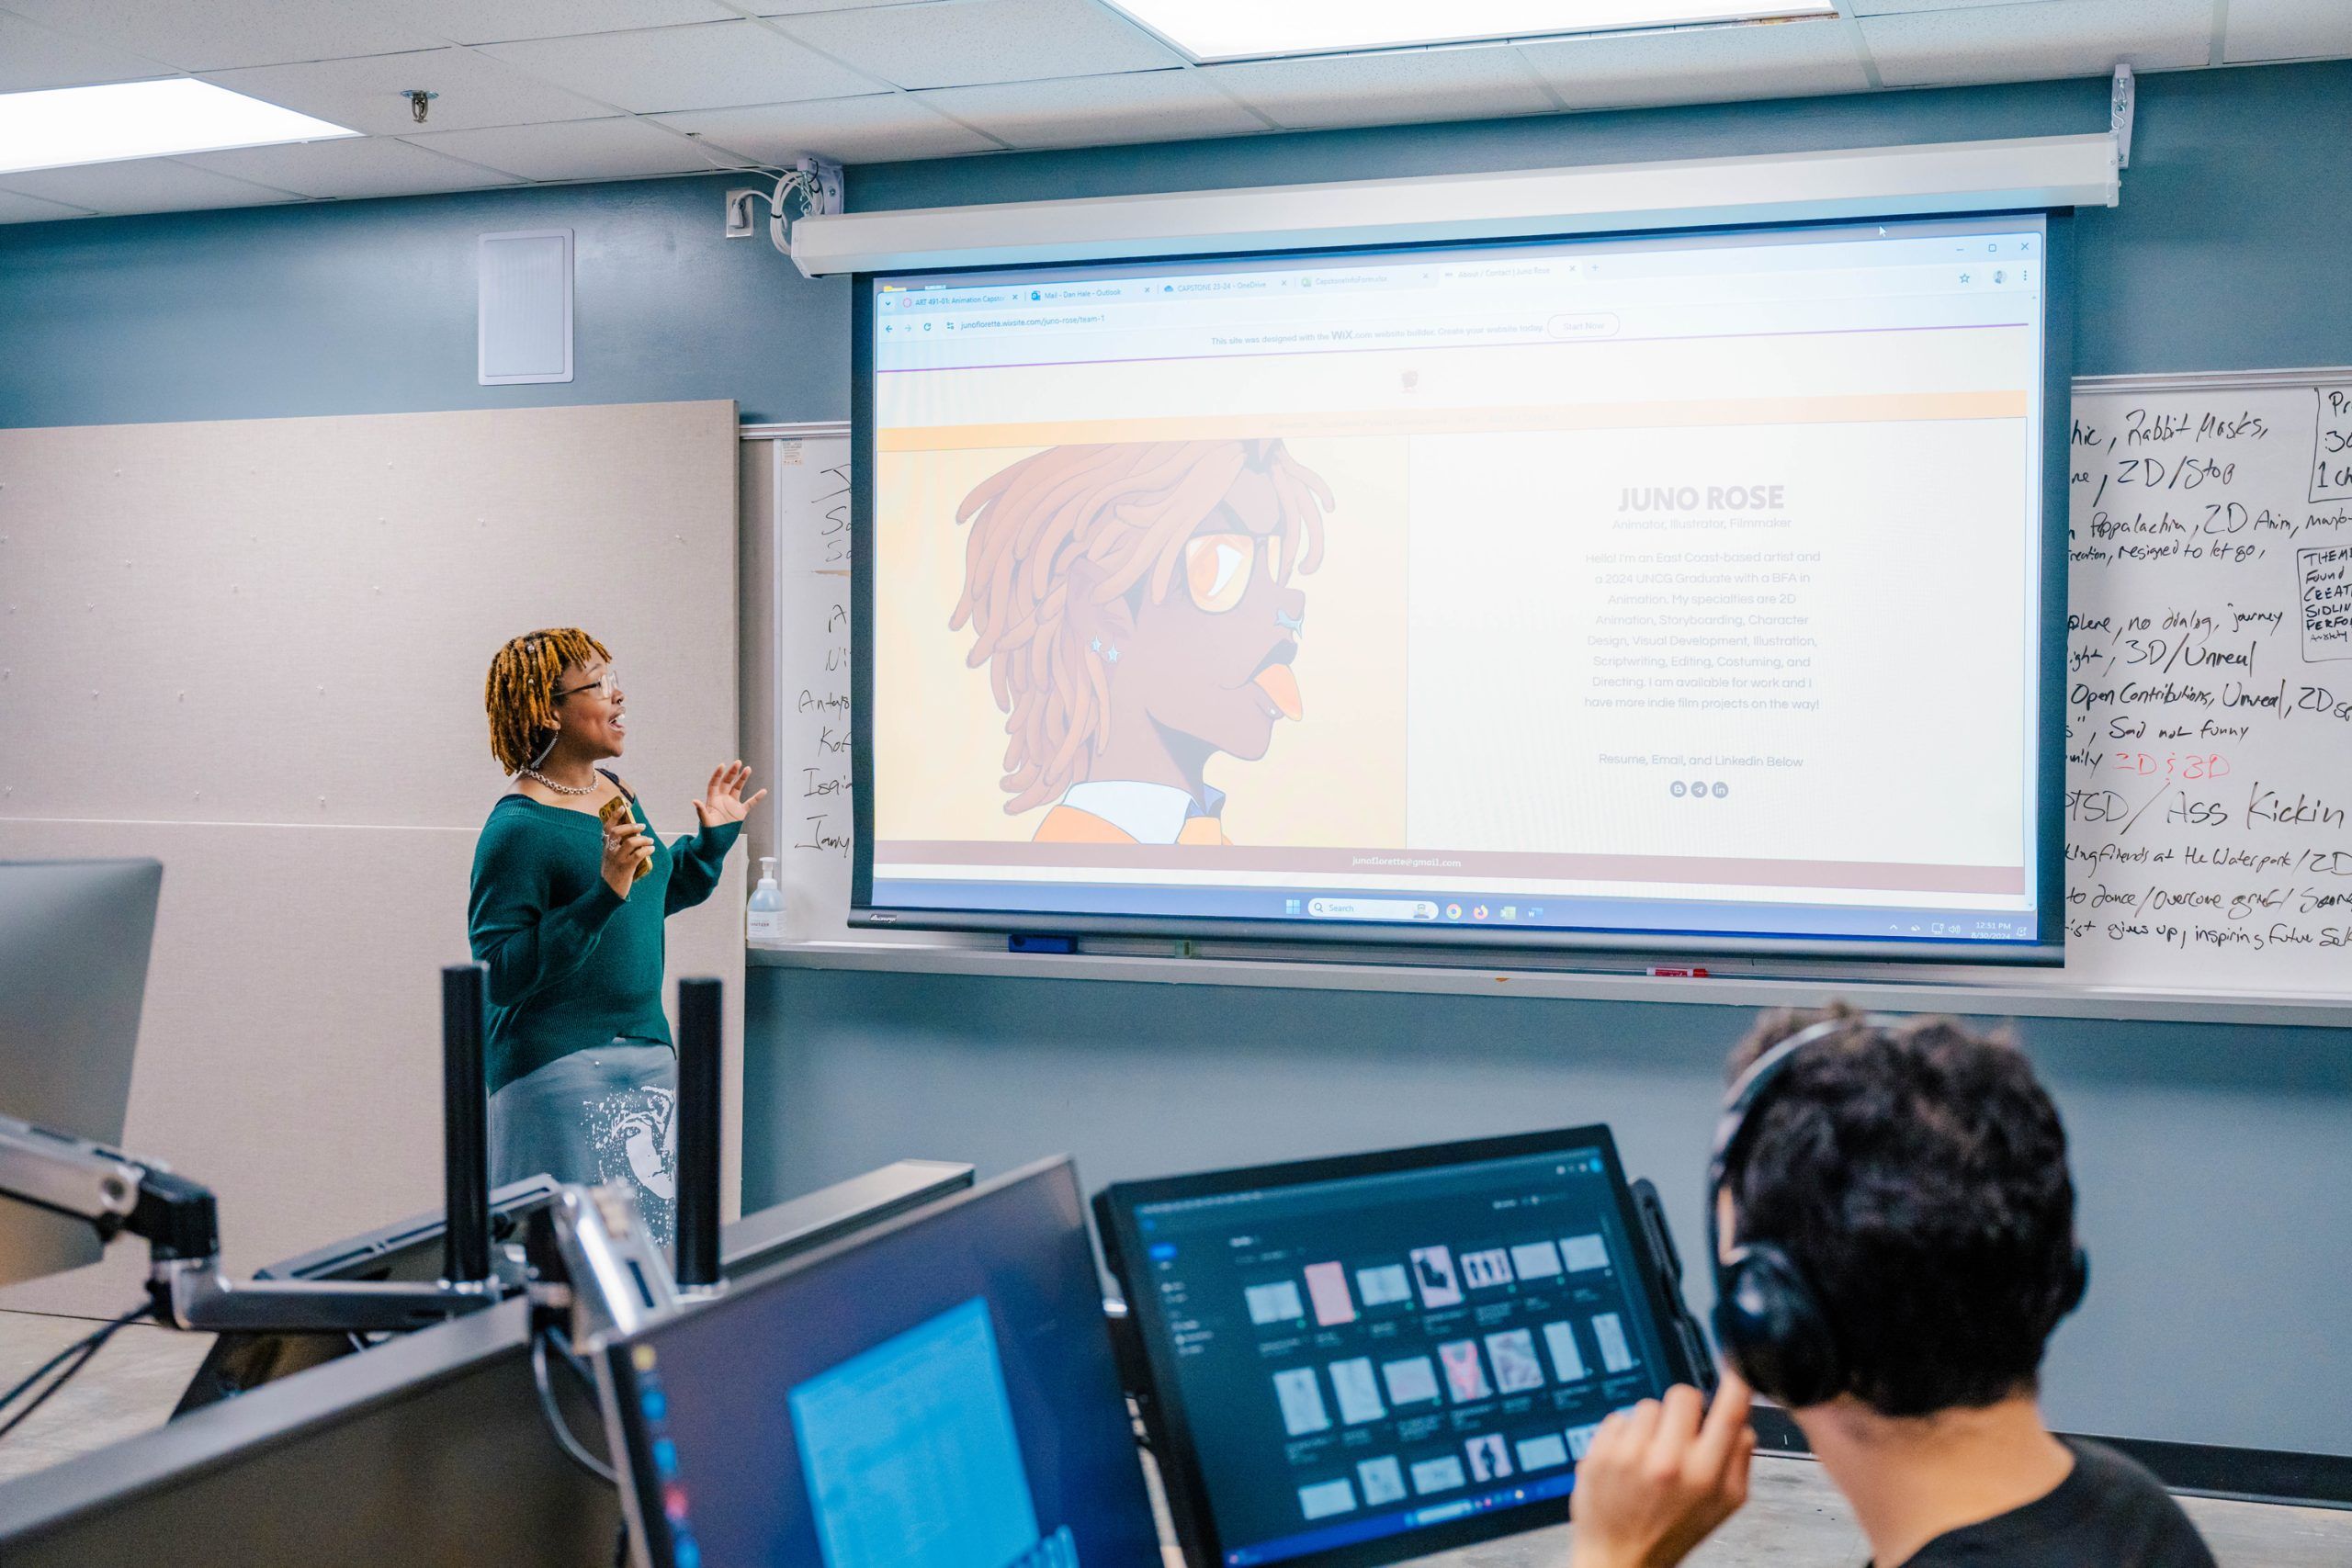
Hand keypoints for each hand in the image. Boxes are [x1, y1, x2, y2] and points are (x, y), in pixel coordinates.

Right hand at [601, 817, 653, 897]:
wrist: (607, 893)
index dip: (614, 816)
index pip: (607, 828)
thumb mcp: (610, 858)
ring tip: (649, 841)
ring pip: (630, 842)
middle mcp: (609, 852)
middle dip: (632, 826)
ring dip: (643, 839)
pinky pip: (638, 855)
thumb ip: (617, 847)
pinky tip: (651, 850)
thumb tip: (633, 836)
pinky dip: (647, 850)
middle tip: (642, 826)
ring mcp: (617, 860)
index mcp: (605, 848)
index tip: (622, 808)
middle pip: (618, 832)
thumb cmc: (612, 874)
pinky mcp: (625, 868)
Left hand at [692, 761, 767, 830]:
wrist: (716, 843)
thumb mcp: (705, 821)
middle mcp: (722, 799)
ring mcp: (732, 804)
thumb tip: (694, 801)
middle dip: (732, 772)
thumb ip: (701, 810)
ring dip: (743, 779)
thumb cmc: (708, 832)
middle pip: (727, 782)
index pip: (715, 783)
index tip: (722, 765)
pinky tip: (763, 791)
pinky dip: (757, 797)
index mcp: (712, 800)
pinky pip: (750, 803)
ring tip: (748, 769)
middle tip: (738, 762)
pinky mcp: (740, 812)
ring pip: (738, 788)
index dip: (718, 774)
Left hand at [1568, 1375, 1754, 1567]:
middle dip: (1684, 1409)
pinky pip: (1619, 1417)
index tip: (1734, 1370)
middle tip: (1679, 1433)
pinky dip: (1624, 1434)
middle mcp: (1668, 1462)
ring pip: (1648, 1405)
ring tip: (1650, 1455)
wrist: (1620, 1558)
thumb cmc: (1673, 1531)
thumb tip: (1743, 1421)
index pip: (1729, 1413)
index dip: (1736, 1383)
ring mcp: (1630, 1455)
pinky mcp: (1599, 1452)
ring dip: (1651, 1424)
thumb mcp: (1723, 1505)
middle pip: (1683, 1394)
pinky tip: (1628, 1460)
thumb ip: (1739, 1460)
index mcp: (1705, 1475)